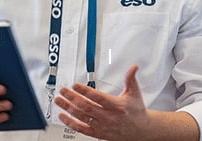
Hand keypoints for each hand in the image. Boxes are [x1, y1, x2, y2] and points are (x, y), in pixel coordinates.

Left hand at [56, 64, 193, 140]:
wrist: (142, 132)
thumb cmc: (137, 112)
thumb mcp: (135, 94)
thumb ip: (130, 79)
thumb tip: (133, 67)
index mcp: (117, 106)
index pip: (98, 98)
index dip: (85, 91)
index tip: (75, 85)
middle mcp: (108, 117)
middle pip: (87, 106)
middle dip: (72, 97)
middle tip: (62, 90)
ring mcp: (103, 126)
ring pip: (82, 117)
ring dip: (68, 108)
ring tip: (59, 100)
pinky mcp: (99, 134)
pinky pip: (82, 129)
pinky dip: (71, 123)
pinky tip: (62, 116)